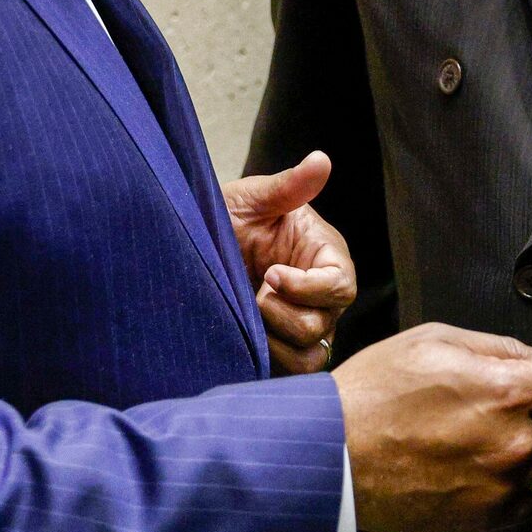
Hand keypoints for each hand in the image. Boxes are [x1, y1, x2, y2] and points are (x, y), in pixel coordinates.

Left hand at [223, 152, 357, 375]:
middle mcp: (321, 297)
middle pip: (321, 325)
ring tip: (247, 316)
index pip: (340, 285)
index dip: (308, 286)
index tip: (270, 274)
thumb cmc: (226, 218)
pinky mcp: (282, 350)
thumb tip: (322, 160)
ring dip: (275, 342)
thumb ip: (289, 186)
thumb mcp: (252, 199)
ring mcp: (303, 326)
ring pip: (310, 357)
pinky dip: (270, 360)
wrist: (191, 249)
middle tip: (252, 292)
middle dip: (281, 312)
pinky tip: (244, 337)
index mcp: (324, 257)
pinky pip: (291, 372)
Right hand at [333, 325, 531, 531]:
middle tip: (499, 396)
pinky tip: (479, 464)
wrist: (331, 460)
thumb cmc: (375, 390)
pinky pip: (528, 496)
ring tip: (484, 434)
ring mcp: (505, 486)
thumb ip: (500, 347)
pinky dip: (516, 479)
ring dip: (529, 443)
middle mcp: (517, 443)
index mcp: (508, 392)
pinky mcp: (489, 519)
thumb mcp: (434, 340)